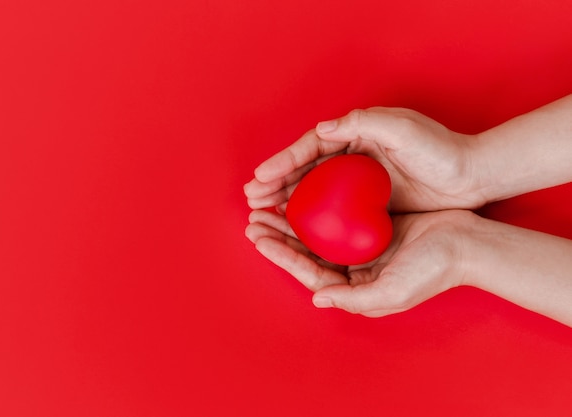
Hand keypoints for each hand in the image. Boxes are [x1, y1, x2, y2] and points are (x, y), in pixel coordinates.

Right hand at [244, 107, 483, 212]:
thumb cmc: (440, 150)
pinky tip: (295, 228)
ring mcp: (358, 181)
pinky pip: (331, 210)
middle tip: (251, 199)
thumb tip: (321, 129)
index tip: (260, 177)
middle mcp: (352, 157)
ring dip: (286, 201)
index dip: (282, 161)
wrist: (470, 176)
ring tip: (262, 214)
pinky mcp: (368, 201)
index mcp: (355, 134)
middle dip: (275, 183)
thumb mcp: (403, 129)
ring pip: (313, 191)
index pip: (310, 147)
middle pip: (305, 170)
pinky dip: (311, 217)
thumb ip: (362, 123)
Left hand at [245, 209, 472, 316]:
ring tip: (267, 207)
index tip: (258, 237)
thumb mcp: (393, 292)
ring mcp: (362, 248)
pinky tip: (301, 194)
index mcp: (354, 288)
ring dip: (292, 221)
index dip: (281, 255)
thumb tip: (317, 299)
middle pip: (307, 252)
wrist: (469, 244)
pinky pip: (337, 216)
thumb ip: (354, 298)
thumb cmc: (433, 270)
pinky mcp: (372, 227)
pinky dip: (317, 207)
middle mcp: (354, 270)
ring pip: (318, 233)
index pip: (309, 271)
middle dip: (279, 236)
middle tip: (254, 218)